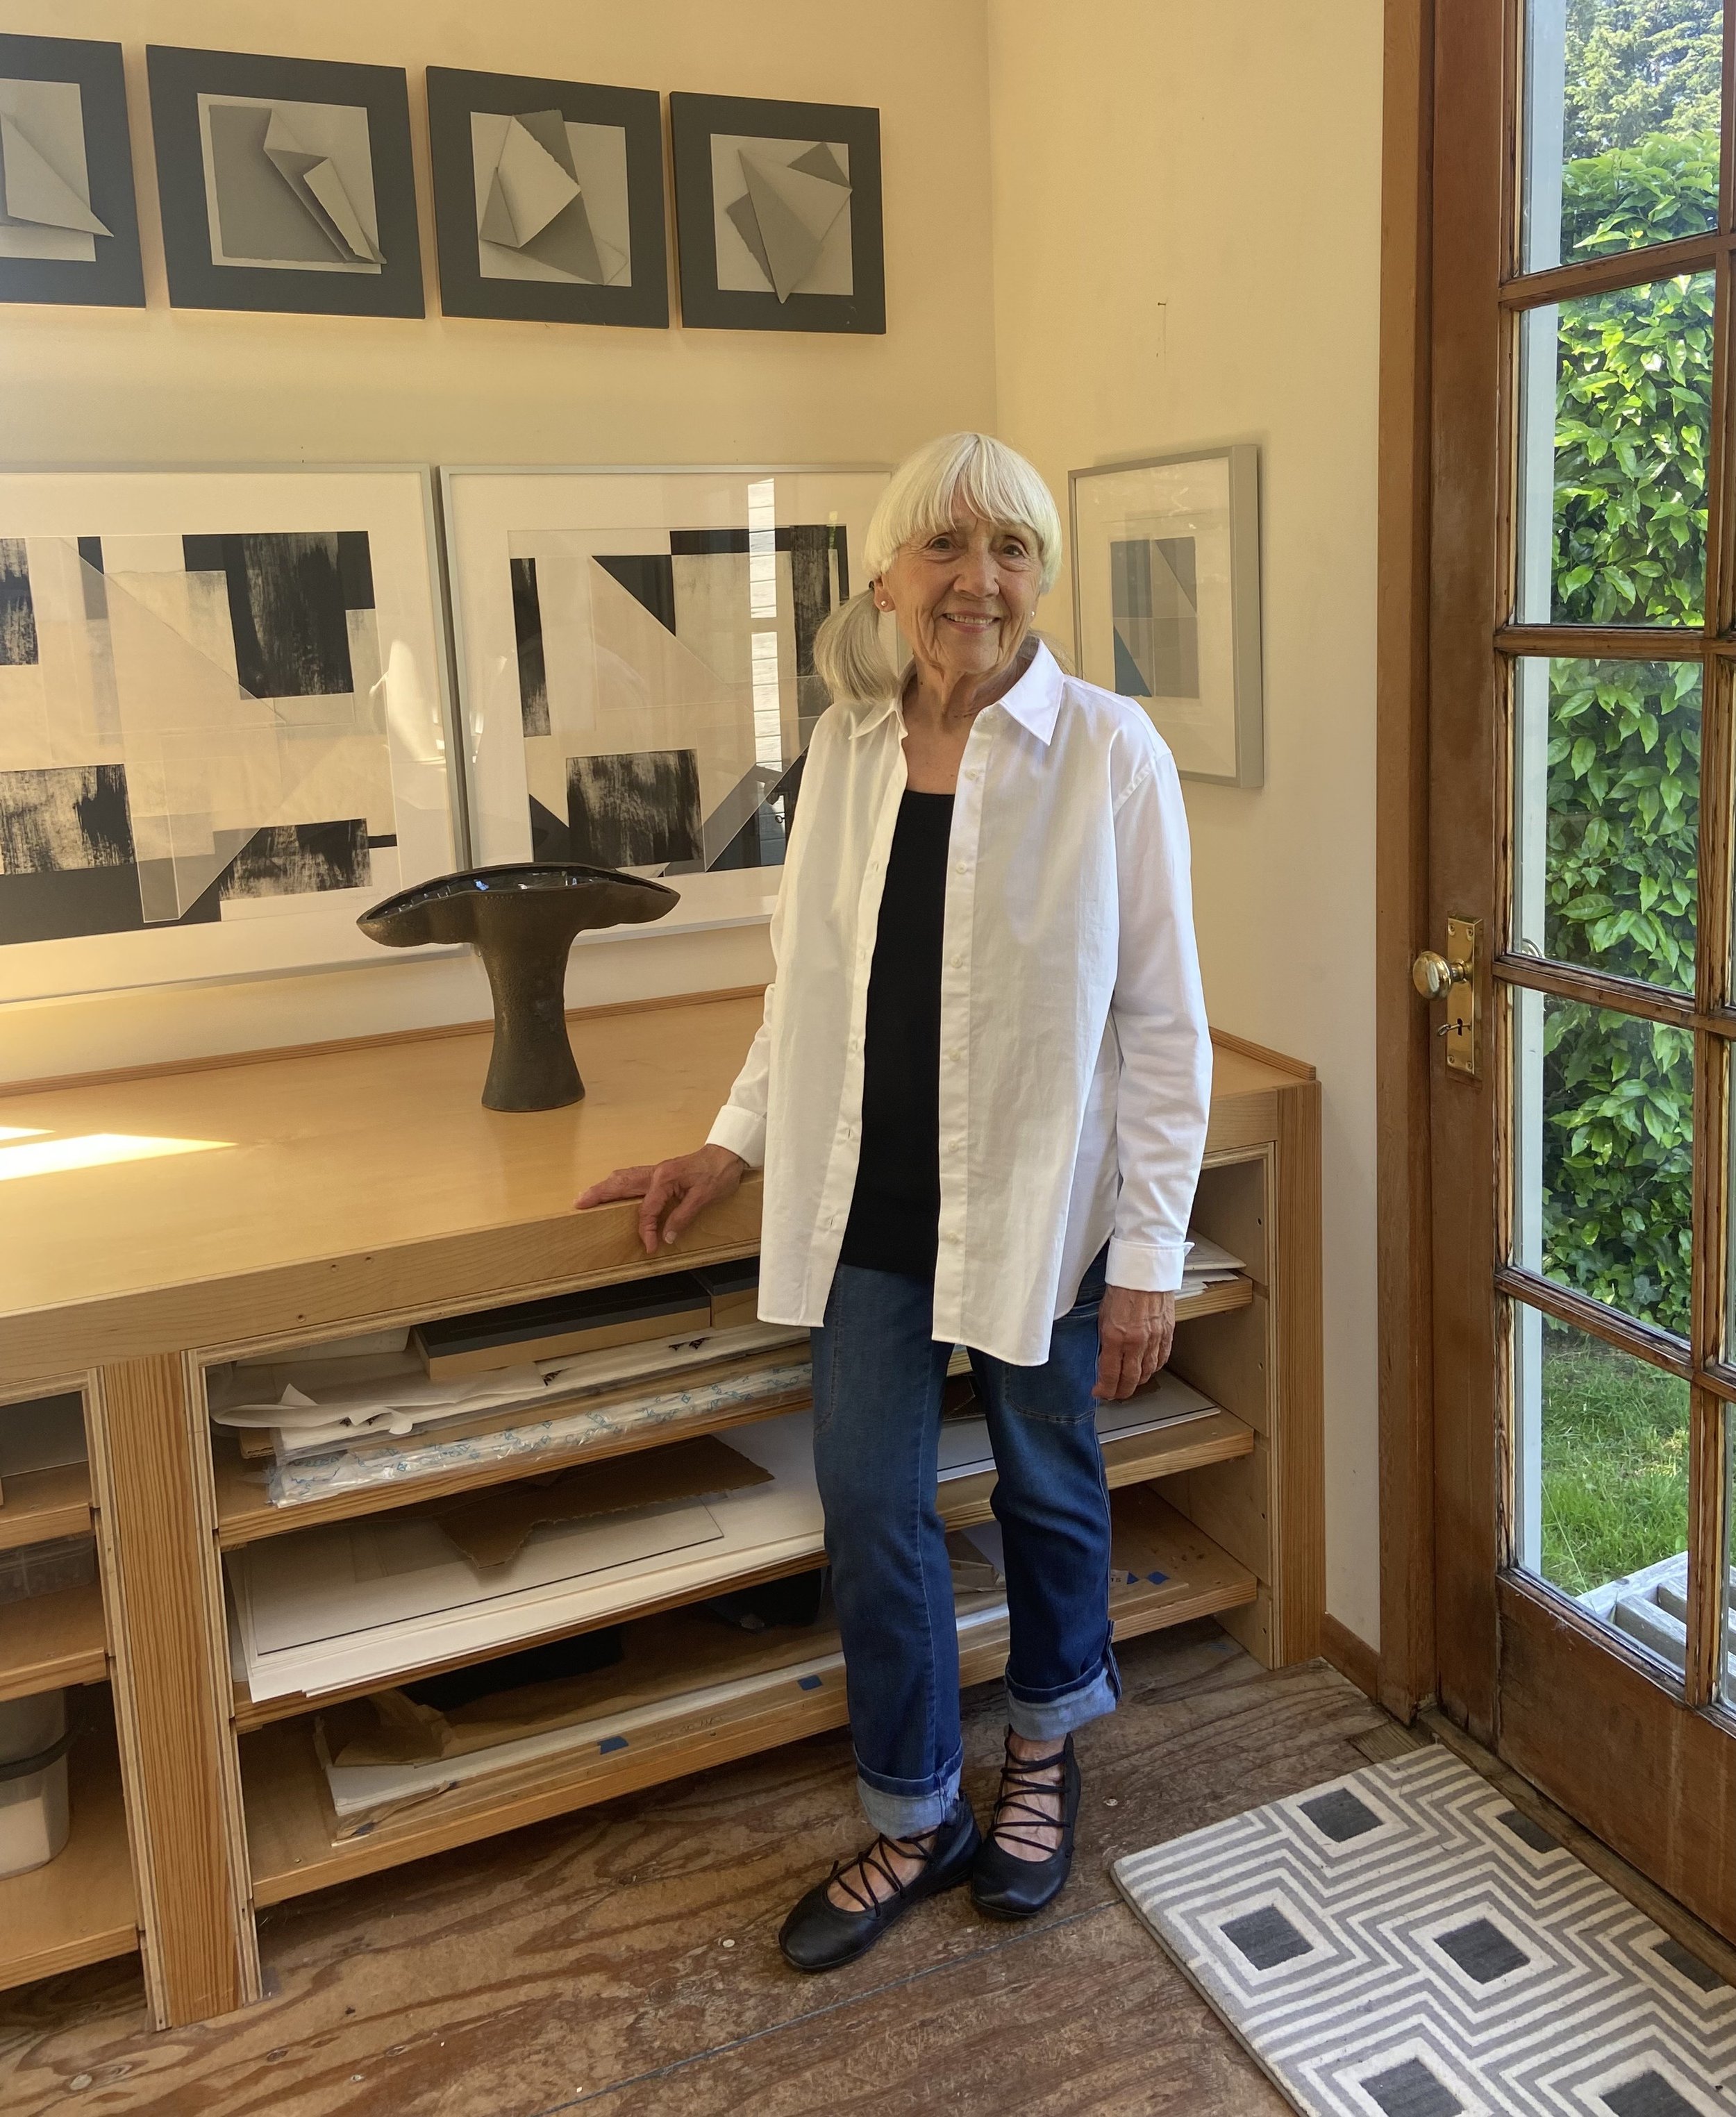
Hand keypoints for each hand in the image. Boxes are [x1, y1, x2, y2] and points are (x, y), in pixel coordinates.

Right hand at [575, 1145, 747, 1255]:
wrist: (728, 1154)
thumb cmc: (718, 1173)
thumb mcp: (704, 1198)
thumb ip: (683, 1217)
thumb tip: (666, 1236)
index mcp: (664, 1179)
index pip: (647, 1210)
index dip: (645, 1230)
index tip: (649, 1246)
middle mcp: (656, 1173)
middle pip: (621, 1184)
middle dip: (599, 1193)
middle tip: (579, 1202)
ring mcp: (656, 1171)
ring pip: (624, 1178)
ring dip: (605, 1187)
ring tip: (587, 1196)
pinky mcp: (660, 1173)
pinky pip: (633, 1177)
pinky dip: (618, 1183)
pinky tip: (613, 1187)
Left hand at [1093, 1285, 1175, 1401]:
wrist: (1143, 1269)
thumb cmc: (1121, 1287)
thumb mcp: (1102, 1316)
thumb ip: (1105, 1340)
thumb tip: (1105, 1358)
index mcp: (1116, 1337)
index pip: (1111, 1375)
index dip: (1105, 1389)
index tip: (1100, 1392)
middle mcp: (1137, 1341)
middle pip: (1131, 1380)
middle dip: (1121, 1391)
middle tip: (1114, 1394)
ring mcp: (1155, 1338)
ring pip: (1148, 1372)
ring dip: (1138, 1382)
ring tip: (1130, 1384)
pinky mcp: (1168, 1332)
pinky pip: (1162, 1358)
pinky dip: (1155, 1368)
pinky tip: (1148, 1370)